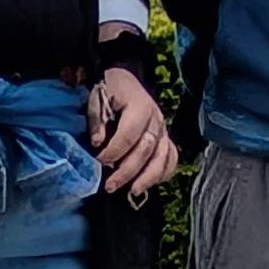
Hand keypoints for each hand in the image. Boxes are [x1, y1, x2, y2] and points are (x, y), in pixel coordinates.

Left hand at [91, 67, 176, 198]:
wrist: (125, 77)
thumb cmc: (111, 88)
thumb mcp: (99, 95)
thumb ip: (97, 118)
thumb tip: (98, 142)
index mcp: (140, 107)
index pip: (128, 136)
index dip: (113, 152)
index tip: (97, 161)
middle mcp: (156, 120)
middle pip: (145, 150)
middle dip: (127, 171)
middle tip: (110, 186)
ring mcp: (163, 130)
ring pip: (162, 157)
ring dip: (148, 177)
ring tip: (133, 191)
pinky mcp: (165, 137)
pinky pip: (171, 158)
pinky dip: (163, 172)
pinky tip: (150, 183)